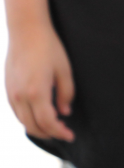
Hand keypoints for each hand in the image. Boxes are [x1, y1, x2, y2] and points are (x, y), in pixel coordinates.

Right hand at [5, 23, 74, 140]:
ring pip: (23, 121)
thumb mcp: (65, 70)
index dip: (60, 133)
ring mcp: (11, 93)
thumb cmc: (49, 49)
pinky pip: (17, 112)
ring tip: (54, 127)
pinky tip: (40, 116)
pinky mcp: (7, 89)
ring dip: (38, 128)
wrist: (26, 32)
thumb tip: (64, 113)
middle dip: (50, 134)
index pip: (48, 122)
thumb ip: (66, 94)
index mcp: (37, 92)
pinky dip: (28, 119)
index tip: (71, 136)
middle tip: (64, 133)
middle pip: (33, 127)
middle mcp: (20, 96)